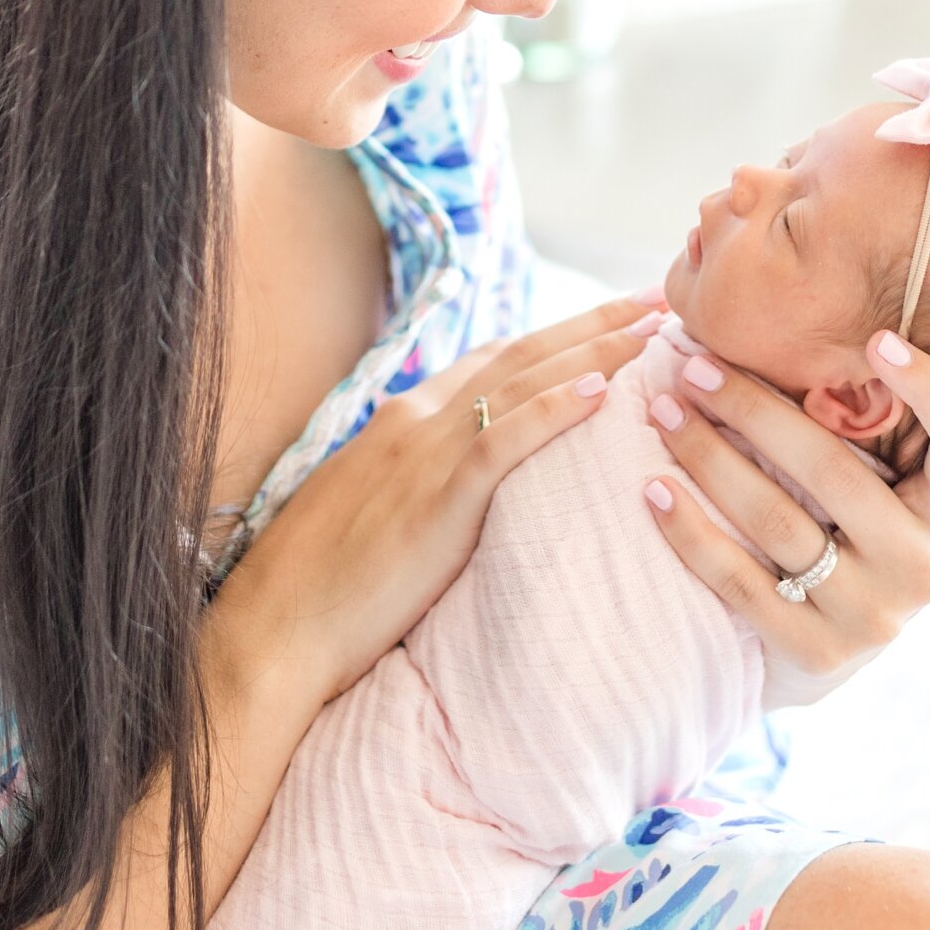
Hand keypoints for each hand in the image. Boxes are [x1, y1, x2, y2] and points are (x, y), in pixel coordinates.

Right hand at [213, 291, 664, 704]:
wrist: (274, 631)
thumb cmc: (318, 588)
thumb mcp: (370, 512)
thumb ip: (417, 484)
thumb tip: (462, 488)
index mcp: (399, 421)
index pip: (492, 362)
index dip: (553, 338)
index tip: (607, 320)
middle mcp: (414, 420)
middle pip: (520, 355)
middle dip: (592, 323)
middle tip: (655, 298)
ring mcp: (422, 455)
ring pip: (522, 383)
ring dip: (594, 350)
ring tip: (651, 328)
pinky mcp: (435, 501)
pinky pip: (503, 442)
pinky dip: (554, 410)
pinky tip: (601, 390)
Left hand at [641, 330, 929, 708]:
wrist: (834, 646)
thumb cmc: (857, 530)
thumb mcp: (891, 486)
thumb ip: (873, 425)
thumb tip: (795, 321)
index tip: (877, 338)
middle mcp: (925, 566)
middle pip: (832, 471)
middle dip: (752, 408)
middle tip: (692, 364)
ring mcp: (872, 615)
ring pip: (775, 520)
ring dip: (708, 456)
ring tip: (662, 411)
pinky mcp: (814, 651)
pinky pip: (738, 579)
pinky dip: (689, 529)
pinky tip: (654, 487)